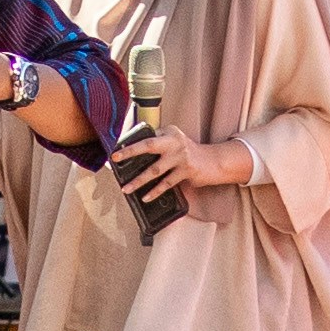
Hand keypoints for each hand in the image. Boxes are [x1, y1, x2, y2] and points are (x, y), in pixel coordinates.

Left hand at [117, 128, 251, 198]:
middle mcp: (174, 142)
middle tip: (115, 158)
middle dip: (130, 152)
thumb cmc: (189, 152)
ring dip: (138, 180)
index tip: (116, 150)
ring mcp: (181, 157)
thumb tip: (134, 152)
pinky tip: (145, 197)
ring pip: (155, 170)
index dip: (130, 143)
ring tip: (126, 188)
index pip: (146, 136)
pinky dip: (155, 192)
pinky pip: (166, 183)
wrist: (214, 161)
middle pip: (148, 145)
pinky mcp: (186, 171)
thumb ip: (159, 143)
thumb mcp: (175, 141)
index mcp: (169, 133)